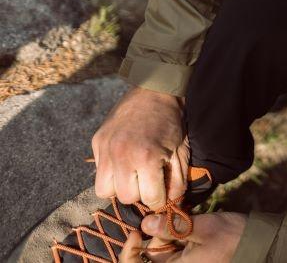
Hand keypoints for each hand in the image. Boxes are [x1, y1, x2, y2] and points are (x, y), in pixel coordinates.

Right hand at [92, 85, 188, 208]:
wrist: (154, 91)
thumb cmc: (172, 122)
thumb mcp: (181, 151)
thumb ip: (177, 181)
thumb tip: (170, 204)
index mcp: (146, 158)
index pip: (150, 198)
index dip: (159, 200)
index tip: (162, 195)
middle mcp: (122, 156)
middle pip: (126, 198)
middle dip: (140, 194)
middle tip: (148, 182)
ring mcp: (106, 149)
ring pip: (105, 191)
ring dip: (120, 187)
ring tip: (133, 175)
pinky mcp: (96, 142)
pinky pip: (98, 172)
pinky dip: (110, 173)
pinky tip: (124, 163)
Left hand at [119, 212, 246, 261]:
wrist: (261, 244)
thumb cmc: (232, 238)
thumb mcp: (201, 227)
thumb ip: (171, 227)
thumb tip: (145, 223)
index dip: (130, 251)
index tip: (138, 230)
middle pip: (151, 256)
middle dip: (157, 236)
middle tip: (173, 218)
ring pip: (164, 252)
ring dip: (169, 235)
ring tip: (187, 220)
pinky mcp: (194, 260)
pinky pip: (177, 251)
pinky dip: (178, 238)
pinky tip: (190, 226)